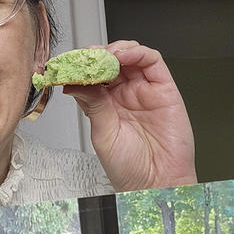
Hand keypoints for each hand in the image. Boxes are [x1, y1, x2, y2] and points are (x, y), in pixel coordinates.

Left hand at [65, 41, 195, 191]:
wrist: (156, 183)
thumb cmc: (131, 168)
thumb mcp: (102, 134)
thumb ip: (92, 104)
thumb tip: (73, 82)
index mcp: (108, 105)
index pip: (93, 75)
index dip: (81, 66)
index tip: (68, 64)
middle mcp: (127, 95)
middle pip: (111, 61)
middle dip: (96, 55)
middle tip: (84, 57)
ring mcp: (146, 90)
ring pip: (131, 56)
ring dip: (115, 49)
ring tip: (103, 57)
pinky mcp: (165, 89)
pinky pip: (152, 61)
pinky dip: (136, 52)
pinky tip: (122, 56)